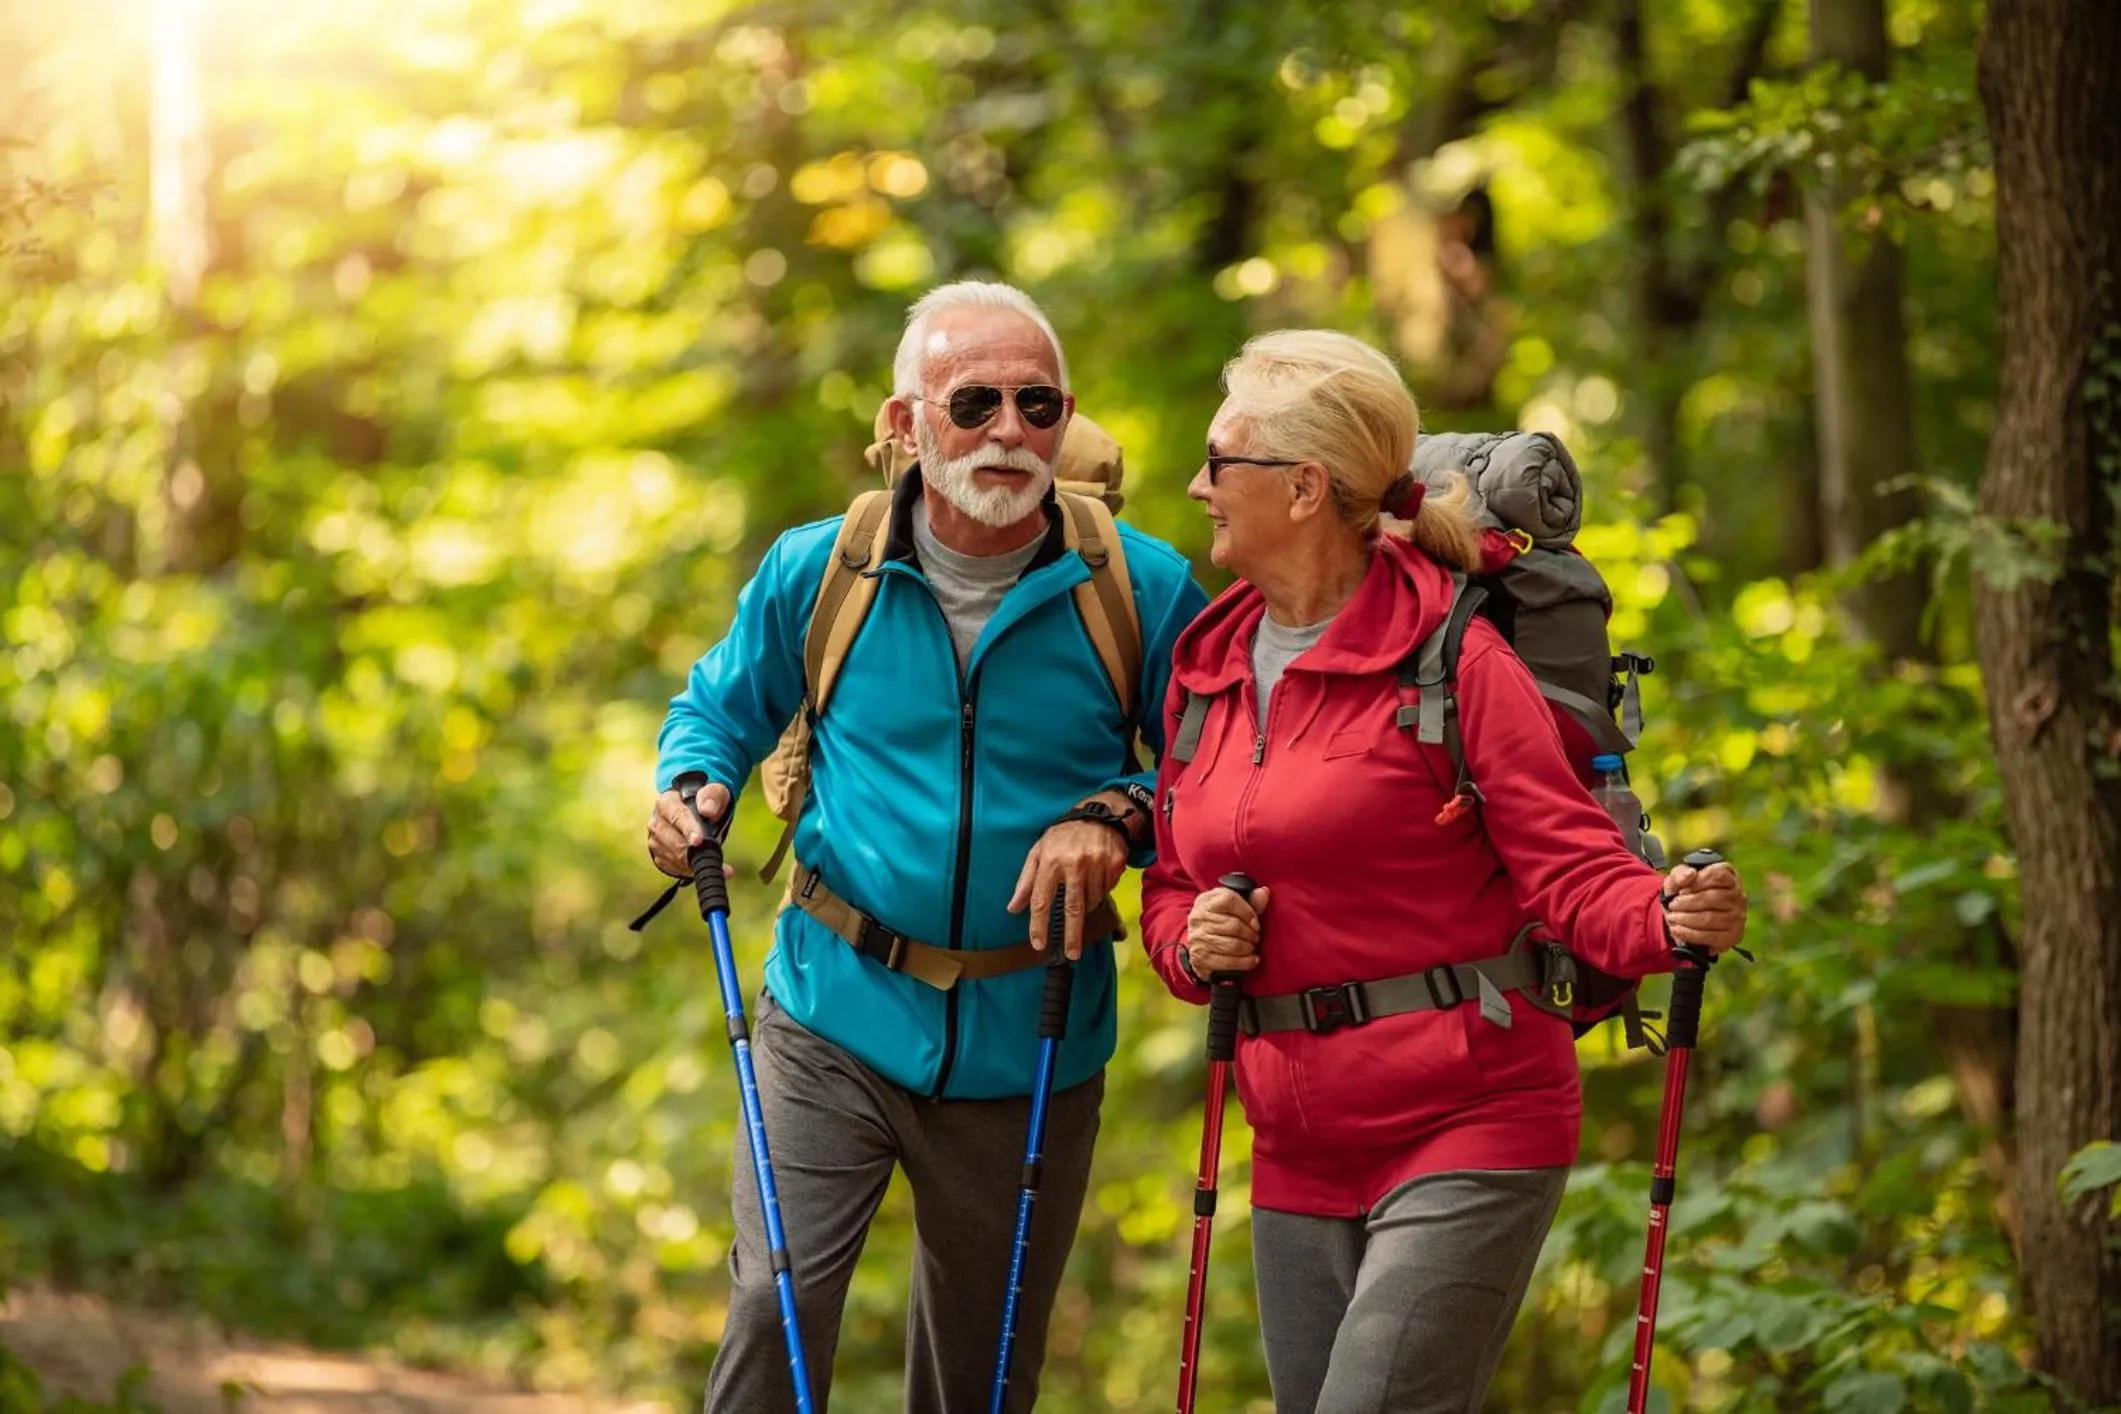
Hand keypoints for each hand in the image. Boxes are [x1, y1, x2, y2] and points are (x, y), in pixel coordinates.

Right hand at [648, 781, 735, 880]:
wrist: (698, 814)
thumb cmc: (706, 802)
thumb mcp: (715, 792)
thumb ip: (713, 796)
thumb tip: (707, 810)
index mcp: (667, 802)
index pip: (676, 816)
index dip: (688, 829)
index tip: (698, 840)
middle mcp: (657, 822)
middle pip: (673, 841)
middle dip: (693, 851)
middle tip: (713, 857)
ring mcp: (656, 840)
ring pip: (672, 857)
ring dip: (693, 863)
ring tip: (715, 863)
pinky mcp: (659, 855)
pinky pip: (673, 868)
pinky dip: (689, 871)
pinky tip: (703, 868)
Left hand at [1009, 818, 1128, 959]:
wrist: (1097, 814)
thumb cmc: (1062, 837)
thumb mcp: (1038, 853)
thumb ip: (1026, 882)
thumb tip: (1013, 908)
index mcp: (1050, 862)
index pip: (1042, 900)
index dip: (1039, 925)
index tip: (1039, 944)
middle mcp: (1074, 863)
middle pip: (1072, 908)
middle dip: (1071, 935)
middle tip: (1072, 954)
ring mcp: (1097, 863)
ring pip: (1092, 900)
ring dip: (1087, 904)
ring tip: (1083, 890)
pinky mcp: (1115, 863)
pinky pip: (1108, 889)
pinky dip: (1101, 890)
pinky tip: (1096, 877)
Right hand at [1185, 883, 1269, 978]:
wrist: (1201, 945)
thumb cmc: (1221, 923)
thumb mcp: (1233, 908)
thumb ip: (1251, 901)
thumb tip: (1264, 892)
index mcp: (1206, 900)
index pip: (1228, 900)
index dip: (1247, 911)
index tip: (1256, 922)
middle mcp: (1198, 917)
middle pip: (1232, 924)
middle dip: (1250, 933)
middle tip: (1256, 937)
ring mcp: (1197, 938)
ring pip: (1232, 945)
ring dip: (1248, 948)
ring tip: (1252, 947)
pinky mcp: (1200, 958)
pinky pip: (1228, 962)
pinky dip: (1245, 962)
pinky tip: (1252, 960)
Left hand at [1662, 859, 1747, 954]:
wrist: (1686, 915)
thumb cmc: (1685, 892)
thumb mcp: (1678, 878)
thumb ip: (1680, 873)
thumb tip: (1690, 874)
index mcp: (1729, 876)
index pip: (1718, 876)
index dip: (1697, 883)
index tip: (1681, 891)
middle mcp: (1738, 896)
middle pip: (1712, 898)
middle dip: (1686, 903)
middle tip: (1672, 906)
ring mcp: (1738, 917)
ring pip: (1709, 918)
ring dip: (1685, 919)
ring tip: (1672, 918)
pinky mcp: (1733, 936)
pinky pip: (1710, 936)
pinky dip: (1689, 933)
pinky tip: (1677, 930)